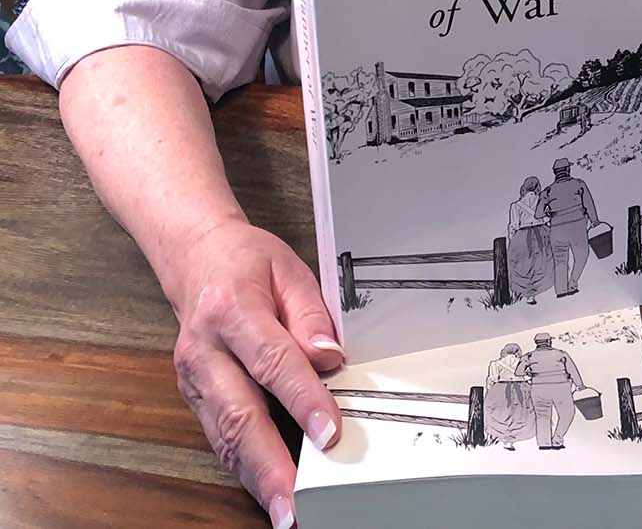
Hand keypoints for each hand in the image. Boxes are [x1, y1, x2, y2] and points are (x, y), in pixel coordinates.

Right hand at [168, 216, 343, 528]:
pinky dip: (241, 466)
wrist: (195, 258)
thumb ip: (312, 315)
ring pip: (223, 435)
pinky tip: (264, 486)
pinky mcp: (192, 394)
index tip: (329, 431)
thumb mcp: (289, 269)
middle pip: (239, 412)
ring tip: (283, 509)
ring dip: (254, 476)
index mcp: (232, 308)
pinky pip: (217, 436)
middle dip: (269, 463)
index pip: (273, 360)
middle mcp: (205, 347)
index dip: (303, 398)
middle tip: (294, 501)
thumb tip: (329, 358)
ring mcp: (192, 376)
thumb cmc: (244, 261)